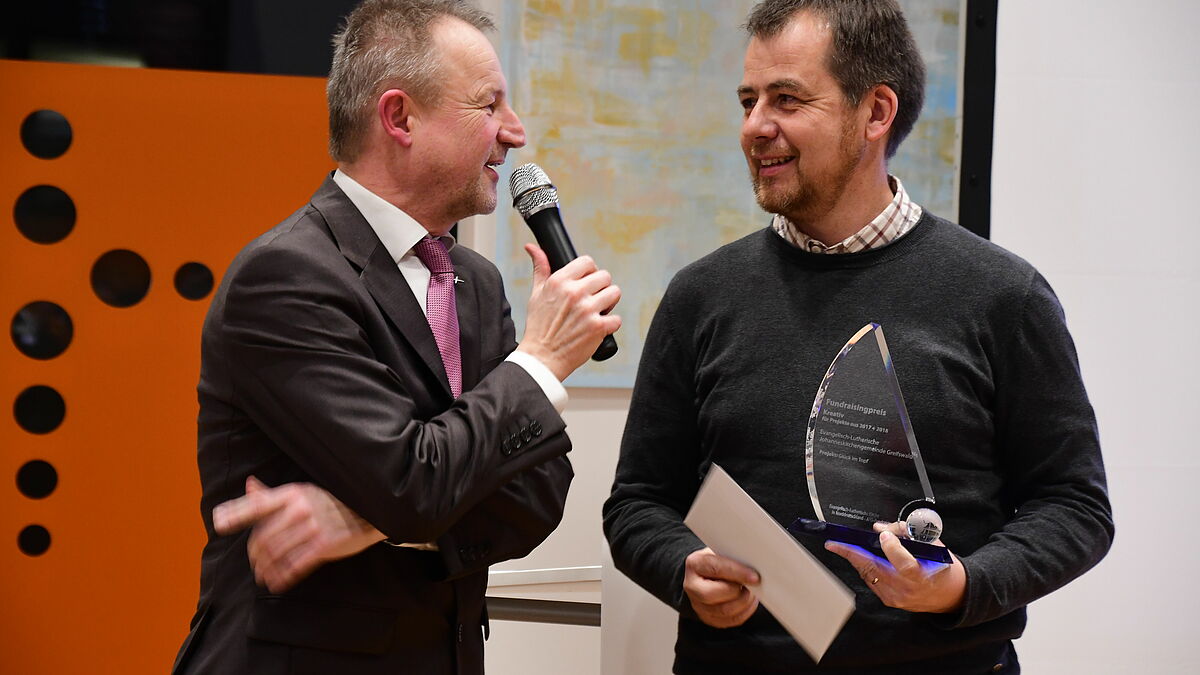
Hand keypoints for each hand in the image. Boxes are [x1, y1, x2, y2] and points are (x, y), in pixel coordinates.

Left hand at [212, 477, 385, 592]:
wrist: (368, 511)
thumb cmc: (331, 501)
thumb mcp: (303, 492)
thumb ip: (273, 493)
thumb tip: (249, 485)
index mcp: (291, 493)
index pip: (255, 505)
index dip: (234, 515)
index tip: (218, 524)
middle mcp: (299, 509)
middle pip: (263, 536)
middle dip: (253, 554)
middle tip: (253, 563)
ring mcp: (312, 527)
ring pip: (276, 553)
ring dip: (265, 568)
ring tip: (261, 576)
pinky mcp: (324, 545)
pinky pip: (295, 565)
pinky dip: (282, 577)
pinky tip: (276, 582)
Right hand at [516, 244, 620, 380]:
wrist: (542, 358)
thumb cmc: (538, 327)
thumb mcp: (536, 294)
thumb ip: (540, 269)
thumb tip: (533, 248)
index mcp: (560, 282)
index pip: (587, 262)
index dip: (590, 271)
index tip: (588, 281)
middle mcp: (575, 293)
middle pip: (605, 276)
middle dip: (601, 287)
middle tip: (593, 299)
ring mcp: (588, 310)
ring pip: (615, 293)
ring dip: (609, 303)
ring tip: (597, 311)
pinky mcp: (598, 327)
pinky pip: (617, 319)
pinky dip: (611, 324)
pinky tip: (598, 327)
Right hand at [682, 547, 760, 627]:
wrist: (707, 573)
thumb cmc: (718, 561)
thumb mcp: (722, 551)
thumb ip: (734, 557)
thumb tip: (756, 564)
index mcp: (695, 564)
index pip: (715, 569)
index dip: (737, 573)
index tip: (755, 577)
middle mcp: (692, 586)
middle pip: (712, 594)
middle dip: (737, 592)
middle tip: (752, 586)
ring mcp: (698, 604)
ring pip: (723, 611)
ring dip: (743, 603)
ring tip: (752, 593)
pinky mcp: (708, 618)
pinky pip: (730, 621)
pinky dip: (744, 612)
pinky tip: (749, 602)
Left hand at [824, 521, 965, 613]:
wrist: (949, 596)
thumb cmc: (942, 569)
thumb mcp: (934, 546)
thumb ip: (909, 535)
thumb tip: (881, 528)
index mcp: (921, 576)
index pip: (903, 563)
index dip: (891, 547)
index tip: (883, 534)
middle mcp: (906, 589)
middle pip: (874, 569)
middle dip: (851, 554)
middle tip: (833, 543)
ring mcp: (895, 597)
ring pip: (868, 574)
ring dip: (855, 559)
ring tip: (842, 546)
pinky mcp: (888, 600)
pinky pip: (870, 580)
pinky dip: (864, 567)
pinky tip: (859, 558)